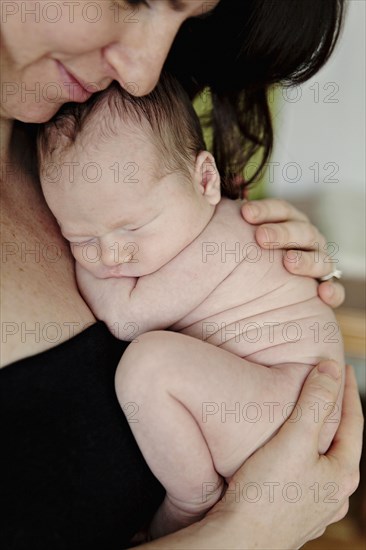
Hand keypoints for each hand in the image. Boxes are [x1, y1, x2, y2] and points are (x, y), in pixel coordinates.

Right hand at [204, 363, 361, 548]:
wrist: (238, 541)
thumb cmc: (266, 493)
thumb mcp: (295, 439)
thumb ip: (315, 402)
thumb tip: (333, 370)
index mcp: (342, 475)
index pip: (354, 421)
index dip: (347, 391)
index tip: (343, 367)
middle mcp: (334, 495)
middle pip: (340, 443)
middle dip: (333, 414)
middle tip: (325, 387)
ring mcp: (315, 508)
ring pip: (321, 463)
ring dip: (316, 438)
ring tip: (305, 419)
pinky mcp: (293, 516)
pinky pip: (304, 478)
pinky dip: (301, 458)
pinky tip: (287, 457)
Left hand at [242, 199, 344, 307]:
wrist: (270, 290)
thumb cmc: (253, 257)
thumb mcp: (245, 241)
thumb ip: (235, 225)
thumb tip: (214, 205)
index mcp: (290, 222)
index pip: (282, 210)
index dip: (265, 210)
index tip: (245, 213)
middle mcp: (309, 240)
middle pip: (302, 231)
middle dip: (282, 233)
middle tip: (261, 237)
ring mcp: (320, 263)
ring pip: (320, 258)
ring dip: (305, 260)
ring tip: (288, 262)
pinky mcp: (327, 287)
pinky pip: (336, 291)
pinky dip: (333, 291)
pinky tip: (322, 294)